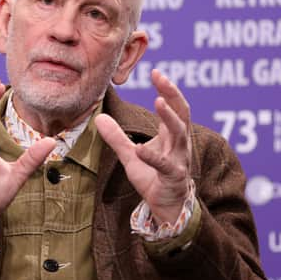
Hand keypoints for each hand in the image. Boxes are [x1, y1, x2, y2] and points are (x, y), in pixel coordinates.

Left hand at [95, 69, 191, 223]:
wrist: (166, 207)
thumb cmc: (152, 178)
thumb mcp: (130, 155)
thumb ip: (116, 137)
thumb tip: (99, 116)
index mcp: (170, 135)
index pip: (174, 106)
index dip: (167, 88)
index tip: (156, 72)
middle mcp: (179, 144)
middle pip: (182, 114)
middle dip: (173, 94)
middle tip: (161, 78)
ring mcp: (179, 160)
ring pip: (179, 134)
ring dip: (170, 118)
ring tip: (159, 101)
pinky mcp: (174, 177)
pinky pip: (164, 165)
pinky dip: (152, 156)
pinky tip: (140, 148)